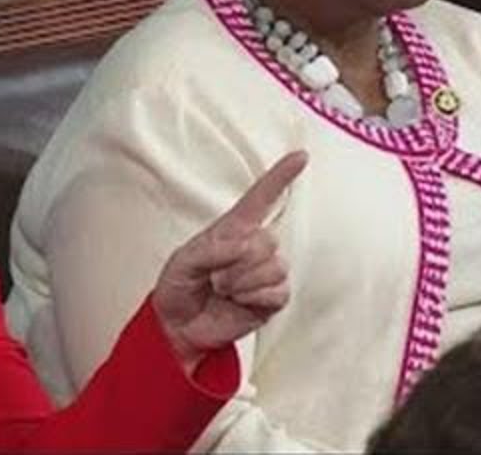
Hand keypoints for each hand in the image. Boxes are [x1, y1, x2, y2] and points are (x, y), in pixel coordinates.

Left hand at [152, 151, 307, 372]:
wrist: (179, 325)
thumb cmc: (179, 286)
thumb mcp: (182, 261)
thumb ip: (209, 250)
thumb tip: (241, 246)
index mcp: (232, 229)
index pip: (260, 198)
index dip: (280, 177)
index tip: (301, 156)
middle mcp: (254, 246)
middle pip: (267, 240)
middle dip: (236, 262)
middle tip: (215, 277)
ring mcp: (267, 272)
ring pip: (274, 267)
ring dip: (242, 282)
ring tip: (223, 290)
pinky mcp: (274, 298)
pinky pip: (277, 292)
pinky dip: (252, 298)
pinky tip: (237, 302)